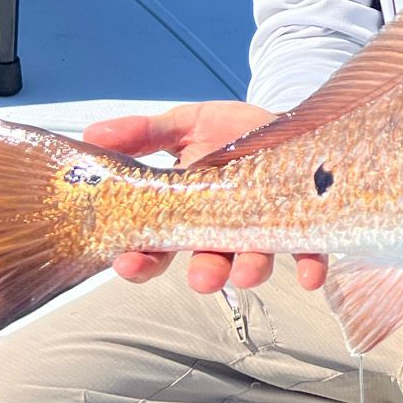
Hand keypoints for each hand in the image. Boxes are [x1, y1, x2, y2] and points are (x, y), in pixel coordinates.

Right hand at [83, 101, 327, 294]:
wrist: (290, 124)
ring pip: (252, 262)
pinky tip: (309, 276)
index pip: (157, 246)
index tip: (128, 262)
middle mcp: (225, 231)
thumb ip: (142, 133)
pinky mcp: (304, 225)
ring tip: (245, 272)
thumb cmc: (233, 131)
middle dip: (203, 274)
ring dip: (249, 271)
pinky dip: (310, 266)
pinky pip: (309, 253)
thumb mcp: (186, 124)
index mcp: (189, 213)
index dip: (142, 260)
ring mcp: (264, 231)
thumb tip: (92, 135)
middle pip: (206, 263)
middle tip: (201, 278)